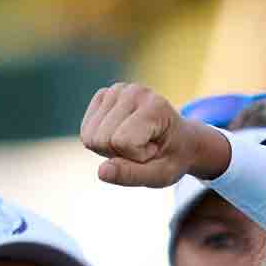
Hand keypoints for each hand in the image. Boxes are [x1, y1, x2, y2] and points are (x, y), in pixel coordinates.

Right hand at [79, 82, 230, 187]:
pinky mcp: (103, 95)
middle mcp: (134, 91)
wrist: (179, 140)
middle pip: (101, 140)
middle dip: (121, 153)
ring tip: (135, 141)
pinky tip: (123, 134)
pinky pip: (85, 132)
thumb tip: (101, 172)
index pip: (122, 142)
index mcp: (155, 106)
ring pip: (90, 137)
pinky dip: (101, 141)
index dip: (136, 156)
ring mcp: (116, 90)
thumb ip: (132, 175)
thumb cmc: (171, 158)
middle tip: (144, 147)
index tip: (155, 150)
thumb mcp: (161, 175)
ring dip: (110, 148)